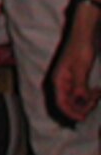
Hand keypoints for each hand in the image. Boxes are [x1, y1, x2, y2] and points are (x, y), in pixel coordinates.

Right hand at [50, 2, 100, 123]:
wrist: (84, 36)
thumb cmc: (80, 48)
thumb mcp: (81, 67)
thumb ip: (79, 85)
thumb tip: (80, 101)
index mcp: (58, 80)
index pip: (61, 103)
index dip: (71, 113)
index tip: (83, 118)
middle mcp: (60, 83)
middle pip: (68, 104)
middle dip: (82, 106)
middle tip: (96, 100)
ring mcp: (67, 82)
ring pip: (75, 100)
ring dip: (87, 101)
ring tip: (98, 94)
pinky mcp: (74, 80)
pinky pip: (79, 94)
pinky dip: (88, 96)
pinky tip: (96, 91)